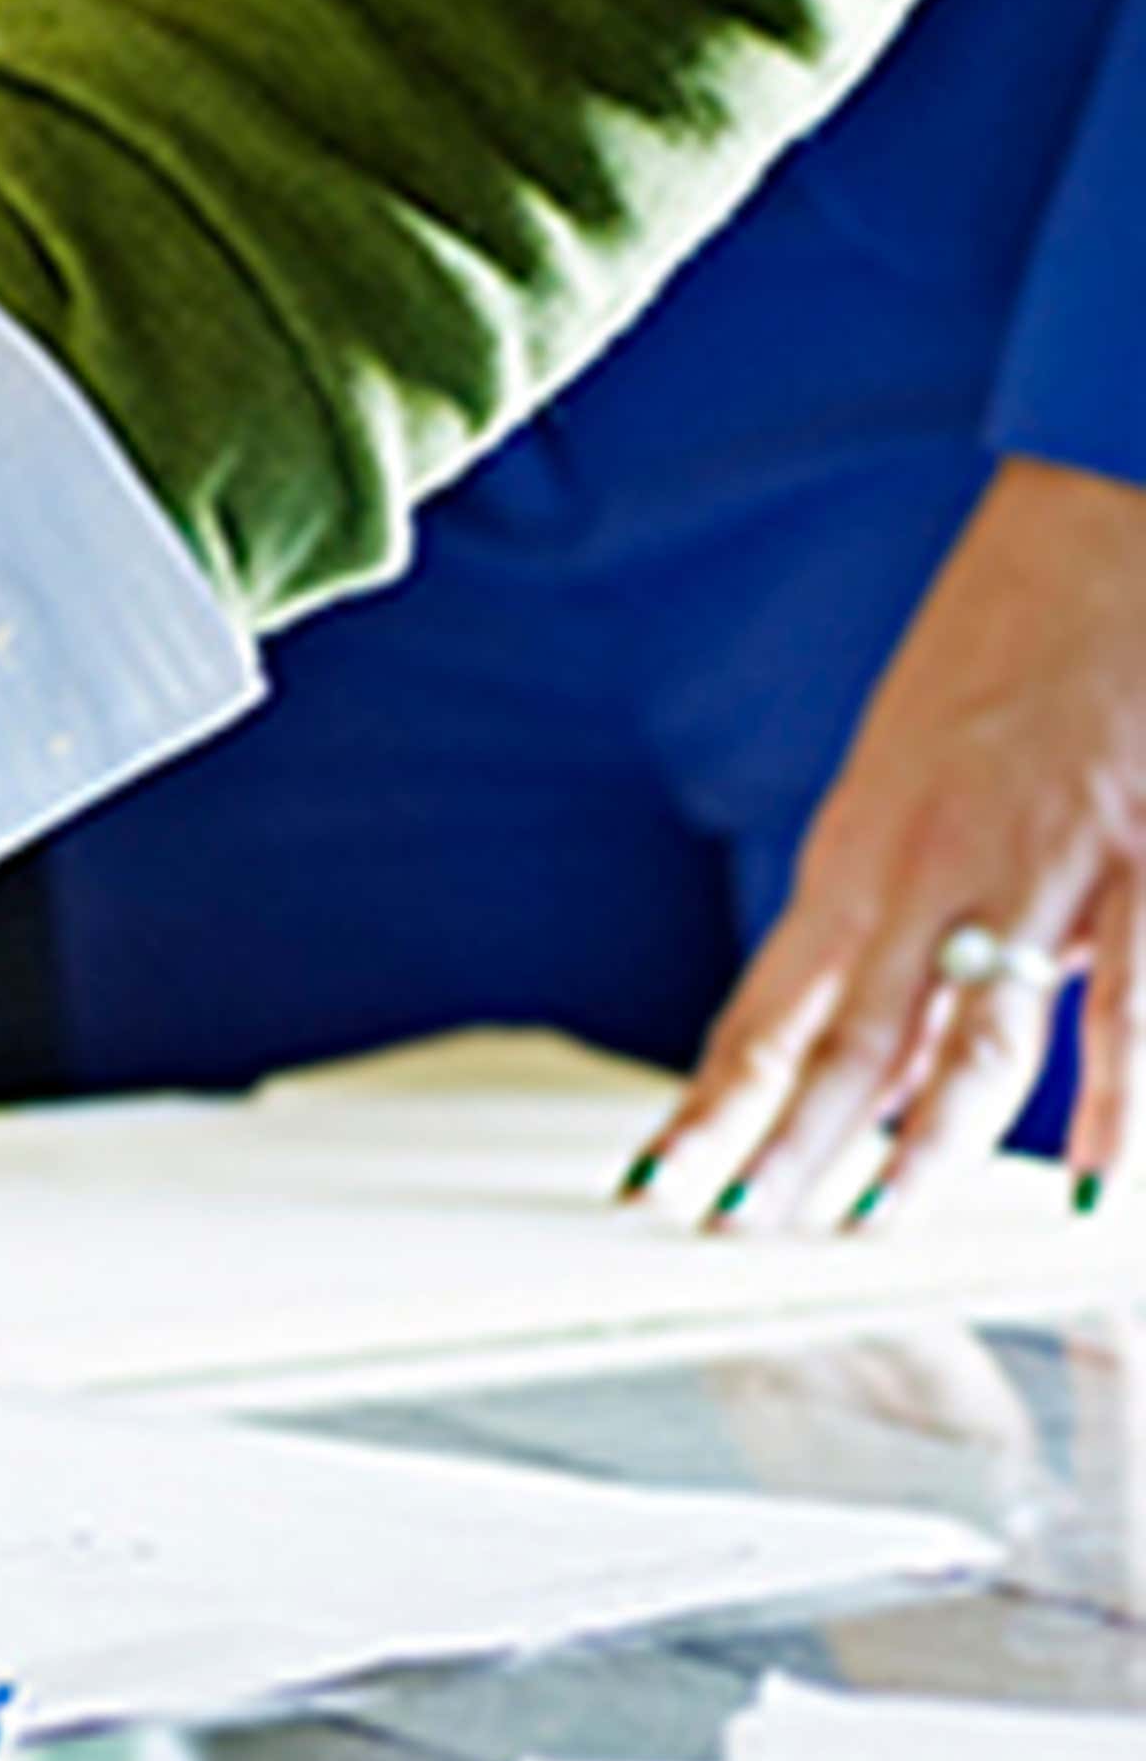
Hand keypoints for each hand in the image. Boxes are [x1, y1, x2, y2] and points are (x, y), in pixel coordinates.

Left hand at [632, 457, 1145, 1230]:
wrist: (1101, 527)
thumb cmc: (1002, 654)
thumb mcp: (907, 778)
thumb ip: (885, 898)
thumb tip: (849, 1008)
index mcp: (859, 854)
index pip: (770, 1009)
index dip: (718, 1101)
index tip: (662, 1178)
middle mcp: (932, 871)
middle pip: (848, 1043)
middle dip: (792, 1147)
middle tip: (739, 1233)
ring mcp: (1041, 871)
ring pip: (972, 1037)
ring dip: (924, 1144)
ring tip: (872, 1226)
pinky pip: (1138, 999)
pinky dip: (1121, 1095)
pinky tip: (1096, 1177)